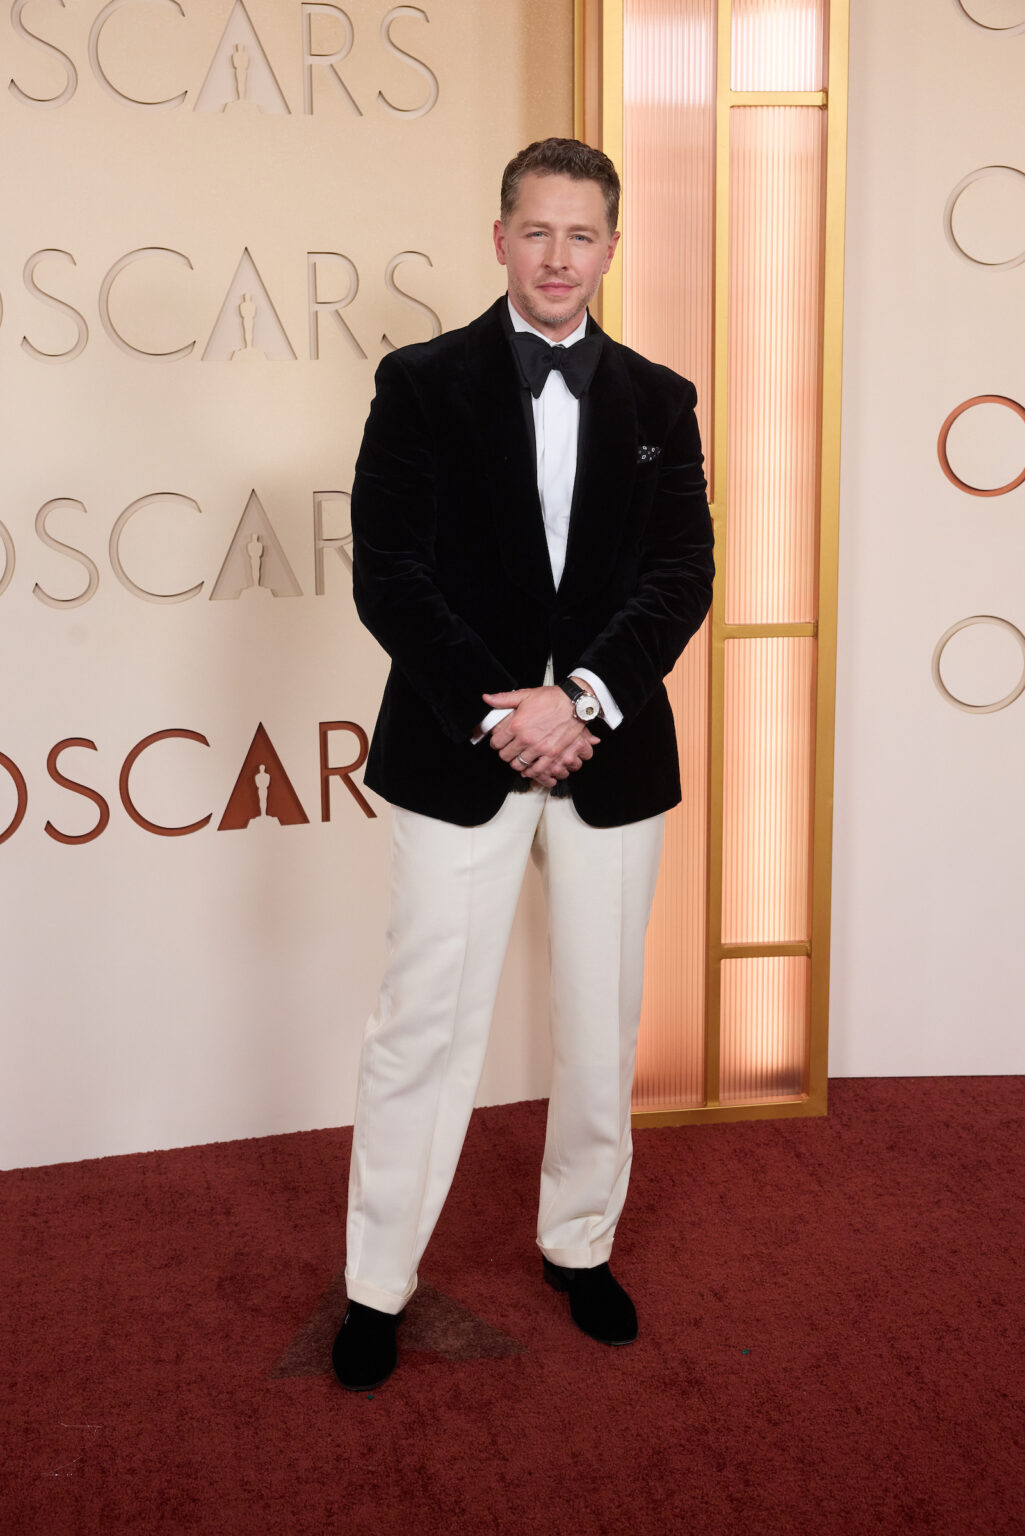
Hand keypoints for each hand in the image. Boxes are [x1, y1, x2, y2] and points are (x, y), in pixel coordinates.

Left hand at [482, 686, 599, 786]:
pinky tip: (530, 768)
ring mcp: (539, 748)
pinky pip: (536, 770)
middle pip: (505, 756)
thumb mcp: (525, 695)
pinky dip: (531, 772)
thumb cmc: (551, 699)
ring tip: (520, 758)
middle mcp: (525, 738)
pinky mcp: (552, 754)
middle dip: (505, 753)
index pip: (496, 742)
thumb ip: (503, 699)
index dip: (496, 743)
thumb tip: (487, 698)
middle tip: (509, 750)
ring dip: (517, 763)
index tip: (500, 742)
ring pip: (518, 765)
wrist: (574, 704)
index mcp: (516, 724)